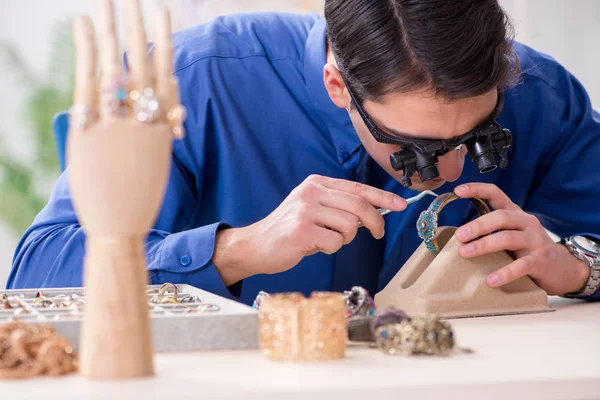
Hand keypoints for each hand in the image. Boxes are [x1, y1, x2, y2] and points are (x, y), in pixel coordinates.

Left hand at [67, 0, 182, 236]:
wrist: (121, 227)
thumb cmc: (140, 196)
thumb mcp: (157, 161)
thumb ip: (161, 130)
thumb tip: (170, 113)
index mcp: (163, 126)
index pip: (165, 72)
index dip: (163, 39)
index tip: (162, 12)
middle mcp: (144, 120)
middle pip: (141, 63)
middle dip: (137, 26)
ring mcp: (117, 124)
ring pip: (115, 65)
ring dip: (111, 29)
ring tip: (107, 0)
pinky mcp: (90, 130)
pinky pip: (89, 83)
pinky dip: (86, 52)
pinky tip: (83, 26)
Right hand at [213, 174, 406, 284]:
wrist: (256, 245)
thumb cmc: (289, 230)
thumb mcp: (313, 208)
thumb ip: (340, 206)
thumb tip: (374, 212)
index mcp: (317, 183)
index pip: (357, 188)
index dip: (382, 197)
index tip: (401, 205)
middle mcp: (311, 192)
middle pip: (359, 206)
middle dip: (374, 223)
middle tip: (376, 234)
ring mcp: (306, 210)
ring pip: (350, 226)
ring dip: (344, 239)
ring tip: (327, 240)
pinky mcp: (302, 230)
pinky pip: (335, 242)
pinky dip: (330, 249)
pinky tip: (314, 246)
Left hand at [453, 183, 589, 294]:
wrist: (563, 268)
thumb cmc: (528, 249)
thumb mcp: (512, 234)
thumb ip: (492, 231)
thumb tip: (457, 236)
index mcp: (515, 214)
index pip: (496, 194)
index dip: (477, 190)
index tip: (458, 191)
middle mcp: (526, 223)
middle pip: (501, 216)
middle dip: (478, 225)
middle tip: (459, 235)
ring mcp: (535, 241)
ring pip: (508, 238)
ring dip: (484, 245)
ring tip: (465, 253)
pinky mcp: (540, 261)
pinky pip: (521, 266)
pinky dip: (504, 273)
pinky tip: (490, 280)